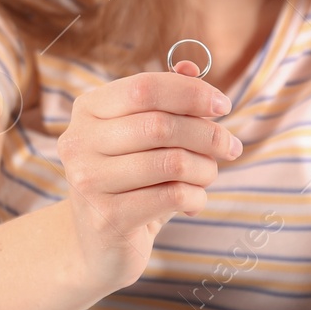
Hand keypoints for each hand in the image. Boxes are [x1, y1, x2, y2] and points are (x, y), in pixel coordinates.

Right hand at [56, 62, 241, 291]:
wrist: (97, 244)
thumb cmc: (129, 180)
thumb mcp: (143, 137)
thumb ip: (164, 100)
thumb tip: (190, 65)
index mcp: (87, 110)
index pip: (144, 87)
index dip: (190, 92)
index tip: (222, 106)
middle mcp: (79, 141)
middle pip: (161, 124)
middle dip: (208, 134)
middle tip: (231, 147)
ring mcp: (88, 180)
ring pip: (171, 162)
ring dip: (205, 169)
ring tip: (207, 176)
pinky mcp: (107, 217)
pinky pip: (172, 196)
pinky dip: (196, 198)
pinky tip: (192, 202)